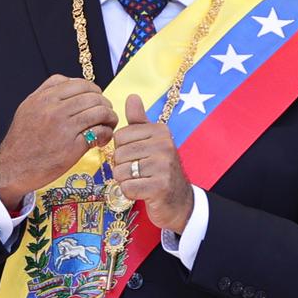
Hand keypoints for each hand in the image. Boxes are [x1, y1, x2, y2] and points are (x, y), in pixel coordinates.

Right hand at [0, 74, 118, 208]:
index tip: (96, 99)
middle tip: (106, 113)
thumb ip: (46, 92)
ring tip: (107, 125)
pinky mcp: (73, 147)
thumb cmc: (21, 140)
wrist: (13, 167)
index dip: (94, 90)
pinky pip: (99, 132)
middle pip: (94, 97)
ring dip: (109, 118)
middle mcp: (54, 110)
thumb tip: (70, 82)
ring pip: (100, 112)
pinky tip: (101, 139)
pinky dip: (106, 134)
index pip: (81, 84)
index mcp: (44, 98)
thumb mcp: (27, 108)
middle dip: (105, 104)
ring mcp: (64, 128)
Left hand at [111, 94, 193, 232]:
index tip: (137, 156)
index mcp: (160, 131)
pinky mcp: (160, 187)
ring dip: (126, 180)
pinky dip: (130, 193)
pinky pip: (127, 187)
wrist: (179, 201)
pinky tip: (143, 192)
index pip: (119, 136)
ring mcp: (163, 166)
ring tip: (142, 181)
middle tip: (140, 172)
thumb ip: (139, 121)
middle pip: (118, 154)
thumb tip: (132, 96)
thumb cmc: (160, 169)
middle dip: (123, 166)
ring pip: (120, 171)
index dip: (122, 150)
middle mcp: (164, 145)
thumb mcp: (151, 141)